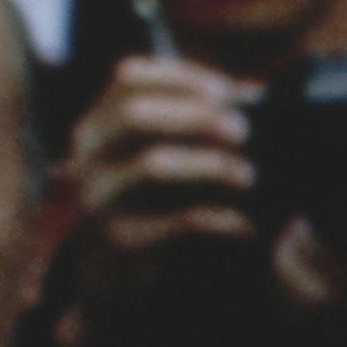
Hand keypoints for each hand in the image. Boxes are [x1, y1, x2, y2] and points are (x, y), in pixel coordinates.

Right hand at [49, 54, 270, 331]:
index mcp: (99, 123)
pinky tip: (247, 224)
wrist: (110, 270)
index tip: (229, 90)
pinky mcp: (123, 238)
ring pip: (154, 164)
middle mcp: (90, 153)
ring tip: (248, 176)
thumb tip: (256, 92)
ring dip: (210, 165)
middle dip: (196, 116)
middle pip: (137, 114)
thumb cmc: (147, 202)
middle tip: (243, 131)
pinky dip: (220, 218)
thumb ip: (194, 123)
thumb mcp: (157, 155)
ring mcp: (100, 196)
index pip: (128, 77)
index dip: (180, 76)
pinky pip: (177, 221)